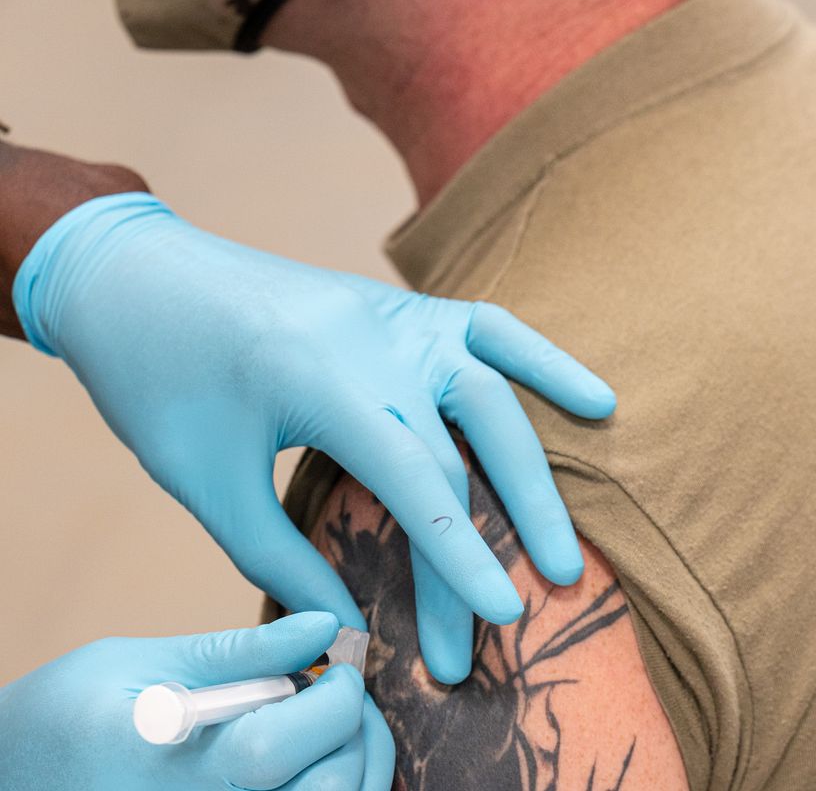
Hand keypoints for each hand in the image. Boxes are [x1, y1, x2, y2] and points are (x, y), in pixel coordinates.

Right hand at [0, 613, 391, 790]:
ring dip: (351, 769)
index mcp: (177, 765)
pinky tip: (312, 763)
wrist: (11, 778)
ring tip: (327, 731)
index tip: (335, 668)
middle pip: (328, 788)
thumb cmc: (67, 717)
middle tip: (336, 698)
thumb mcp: (142, 665)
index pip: (293, 740)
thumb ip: (241, 653)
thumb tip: (326, 626)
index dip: (336, 698)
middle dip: (353, 733)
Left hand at [12, 192, 617, 682]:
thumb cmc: (158, 381)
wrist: (134, 276)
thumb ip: (280, 557)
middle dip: (497, 541)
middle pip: (465, 451)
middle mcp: (378, 340)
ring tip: (566, 549)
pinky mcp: (405, 307)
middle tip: (525, 616)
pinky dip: (547, 364)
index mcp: (323, 379)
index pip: (418, 480)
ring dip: (536, 477)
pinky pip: (493, 330)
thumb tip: (347, 625)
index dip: (461, 557)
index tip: (495, 622)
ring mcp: (399, 316)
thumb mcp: (206, 482)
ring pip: (496, 394)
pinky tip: (596, 401)